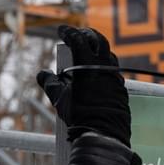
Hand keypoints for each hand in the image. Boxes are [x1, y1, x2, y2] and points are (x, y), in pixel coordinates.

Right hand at [36, 25, 131, 147]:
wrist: (104, 134)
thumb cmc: (80, 116)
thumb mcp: (60, 99)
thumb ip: (49, 83)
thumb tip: (42, 74)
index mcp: (88, 65)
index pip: (77, 39)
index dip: (68, 32)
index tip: (61, 30)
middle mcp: (104, 67)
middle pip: (98, 40)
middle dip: (87, 34)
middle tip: (78, 34)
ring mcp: (115, 77)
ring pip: (108, 55)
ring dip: (98, 49)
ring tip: (88, 52)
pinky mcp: (121, 88)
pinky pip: (113, 71)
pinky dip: (104, 66)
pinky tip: (97, 72)